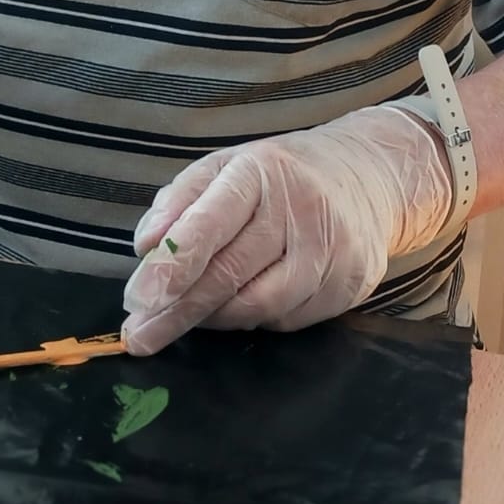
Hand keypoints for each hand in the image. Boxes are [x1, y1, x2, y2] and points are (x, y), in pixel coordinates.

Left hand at [121, 106, 452, 355]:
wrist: (366, 175)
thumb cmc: (278, 176)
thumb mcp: (225, 167)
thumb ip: (180, 202)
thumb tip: (146, 247)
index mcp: (258, 172)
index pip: (209, 225)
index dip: (171, 267)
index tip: (137, 300)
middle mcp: (298, 209)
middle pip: (228, 274)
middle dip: (176, 311)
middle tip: (139, 336)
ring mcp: (329, 250)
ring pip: (257, 305)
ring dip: (211, 319)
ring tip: (181, 319)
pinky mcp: (348, 284)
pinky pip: (286, 319)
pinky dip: (250, 320)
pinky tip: (235, 308)